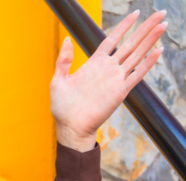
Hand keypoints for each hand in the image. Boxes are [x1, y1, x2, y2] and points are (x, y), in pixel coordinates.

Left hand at [50, 10, 167, 151]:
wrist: (69, 127)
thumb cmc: (62, 106)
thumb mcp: (58, 80)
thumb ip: (63, 59)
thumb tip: (67, 39)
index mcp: (94, 64)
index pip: (112, 39)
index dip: (124, 26)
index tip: (136, 13)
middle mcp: (108, 69)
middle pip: (130, 43)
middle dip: (145, 28)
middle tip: (159, 13)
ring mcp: (115, 79)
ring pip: (137, 54)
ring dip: (150, 40)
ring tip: (162, 25)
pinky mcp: (120, 91)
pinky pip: (137, 75)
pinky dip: (148, 63)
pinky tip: (158, 51)